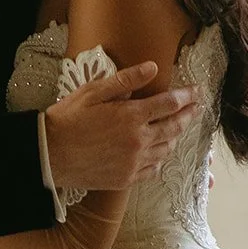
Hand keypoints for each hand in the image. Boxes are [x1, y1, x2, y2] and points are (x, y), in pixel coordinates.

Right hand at [45, 62, 198, 193]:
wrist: (51, 155)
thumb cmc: (69, 119)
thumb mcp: (95, 91)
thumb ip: (126, 81)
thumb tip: (152, 68)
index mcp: (131, 116)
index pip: (169, 104)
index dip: (187, 97)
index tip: (197, 92)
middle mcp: (138, 141)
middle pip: (174, 128)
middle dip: (188, 117)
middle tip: (196, 110)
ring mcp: (133, 163)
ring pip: (166, 150)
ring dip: (175, 138)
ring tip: (178, 129)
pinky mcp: (126, 179)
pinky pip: (153, 170)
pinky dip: (160, 159)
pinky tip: (159, 153)